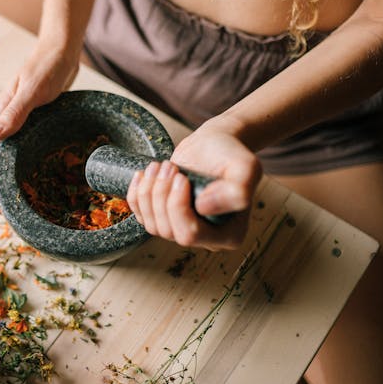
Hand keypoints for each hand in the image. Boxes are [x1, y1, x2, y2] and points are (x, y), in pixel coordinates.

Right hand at [0, 41, 79, 200]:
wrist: (62, 49)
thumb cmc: (47, 67)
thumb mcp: (32, 91)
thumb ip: (13, 113)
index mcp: (1, 112)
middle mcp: (6, 117)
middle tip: (8, 207)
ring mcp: (20, 118)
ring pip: (12, 150)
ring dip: (12, 172)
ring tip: (20, 195)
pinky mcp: (35, 117)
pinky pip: (26, 143)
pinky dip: (26, 159)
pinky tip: (37, 170)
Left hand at [126, 125, 261, 249]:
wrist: (213, 145)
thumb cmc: (230, 155)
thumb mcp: (246, 167)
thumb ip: (238, 191)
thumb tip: (204, 208)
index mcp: (229, 235)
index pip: (191, 235)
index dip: (178, 206)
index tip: (182, 178)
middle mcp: (204, 238)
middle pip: (168, 231)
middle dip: (161, 196)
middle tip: (170, 167)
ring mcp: (182, 229)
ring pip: (152, 225)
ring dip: (149, 192)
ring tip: (161, 166)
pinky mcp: (163, 217)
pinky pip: (141, 216)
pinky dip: (136, 194)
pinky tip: (143, 175)